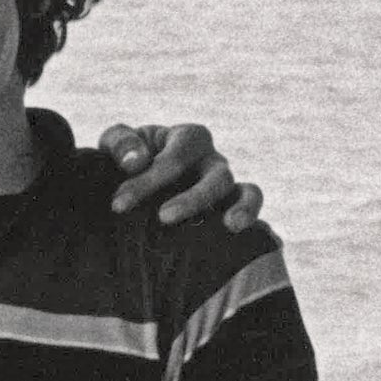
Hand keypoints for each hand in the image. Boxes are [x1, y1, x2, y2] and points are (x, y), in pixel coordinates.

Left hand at [99, 121, 264, 230]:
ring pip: (244, 192)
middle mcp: (212, 162)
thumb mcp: (116, 147)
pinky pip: (257, 214)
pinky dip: (261, 224)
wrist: (133, 192)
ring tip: (232, 227)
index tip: (119, 205)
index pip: (174, 157)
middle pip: (215, 176)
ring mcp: (227, 188)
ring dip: (241, 208)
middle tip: (165, 218)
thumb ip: (121, 144)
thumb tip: (137, 162)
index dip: (147, 180)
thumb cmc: (127, 165)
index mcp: (186, 140)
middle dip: (192, 198)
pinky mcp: (234, 211)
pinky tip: (265, 241)